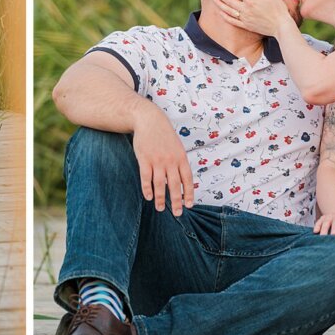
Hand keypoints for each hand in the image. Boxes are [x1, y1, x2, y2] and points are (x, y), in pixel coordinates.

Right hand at [131, 102, 193, 216]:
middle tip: (178, 213)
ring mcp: (157, 160)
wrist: (149, 120)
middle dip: (177, 201)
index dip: (189, 193)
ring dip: (161, 198)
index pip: (187, 179)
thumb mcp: (176, 146)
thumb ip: (179, 162)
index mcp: (181, 158)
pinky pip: (146, 177)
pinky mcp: (145, 159)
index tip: (189, 205)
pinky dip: (147, 189)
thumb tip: (182, 179)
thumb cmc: (164, 135)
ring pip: (160, 184)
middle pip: (175, 185)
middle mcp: (171, 160)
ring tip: (160, 209)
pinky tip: (149, 197)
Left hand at [211, 0, 292, 37]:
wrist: (281, 27)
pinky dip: (225, 17)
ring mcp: (245, 19)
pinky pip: (232, 21)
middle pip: (229, 0)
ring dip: (219, 4)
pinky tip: (221, 13)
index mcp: (251, 1)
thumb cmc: (278, 9)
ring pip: (228, 11)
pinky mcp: (246, 26)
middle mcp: (245, 10)